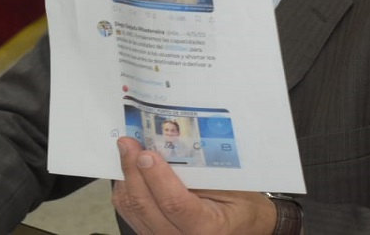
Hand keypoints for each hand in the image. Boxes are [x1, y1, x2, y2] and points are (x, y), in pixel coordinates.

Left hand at [112, 137, 276, 234]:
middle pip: (145, 205)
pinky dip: (126, 189)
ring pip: (132, 209)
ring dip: (126, 177)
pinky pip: (130, 213)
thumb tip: (167, 147)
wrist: (242, 228)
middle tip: (128, 143)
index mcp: (207, 229)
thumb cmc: (241, 206)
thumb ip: (202, 173)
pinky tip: (130, 170)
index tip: (146, 152)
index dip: (156, 176)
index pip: (175, 203)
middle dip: (132, 170)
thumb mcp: (233, 186)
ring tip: (127, 150)